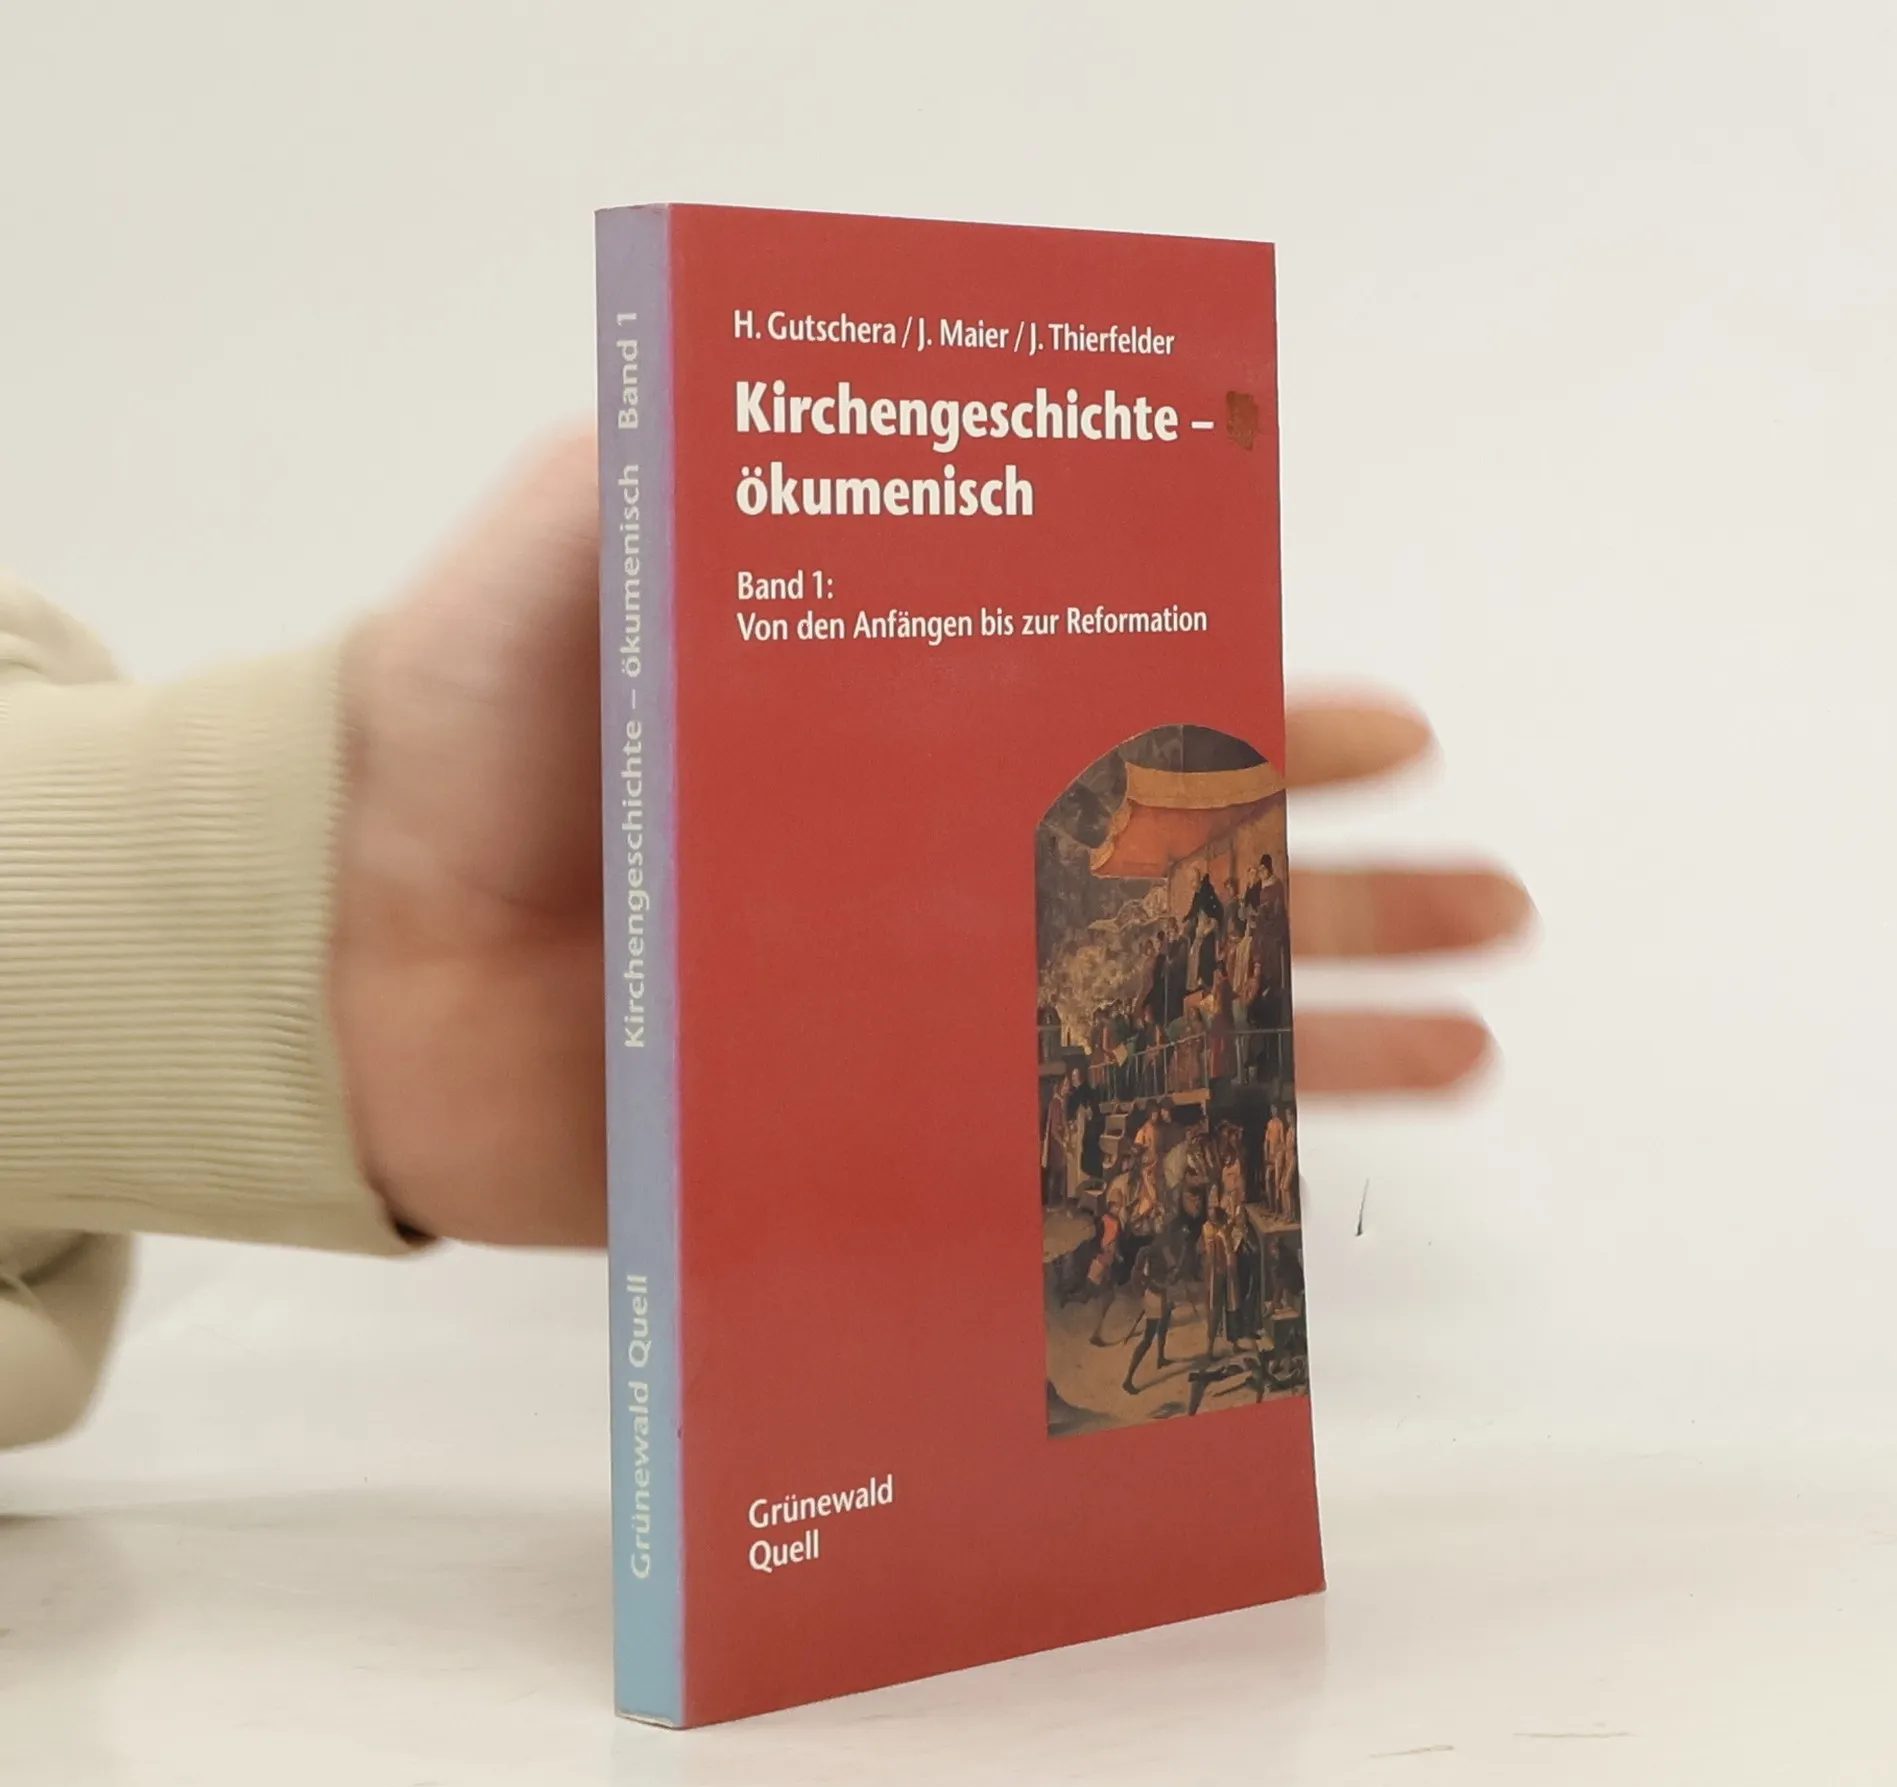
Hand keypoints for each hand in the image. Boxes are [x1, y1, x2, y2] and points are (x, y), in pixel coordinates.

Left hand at [330, 432, 1530, 1247]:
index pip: (1124, 728)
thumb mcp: (568, 552)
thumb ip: (693, 476)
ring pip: (1141, 1032)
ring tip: (1463, 1041)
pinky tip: (1272, 1190)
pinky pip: (1030, 1168)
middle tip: (1488, 894)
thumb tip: (838, 414)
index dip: (1260, 730)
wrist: (334, 957)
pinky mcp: (852, 1143)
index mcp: (907, 743)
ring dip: (1309, 1035)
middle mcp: (931, 880)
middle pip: (1173, 885)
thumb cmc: (448, 738)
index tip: (1388, 732)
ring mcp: (906, 1021)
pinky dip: (1152, 1178)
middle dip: (1343, 888)